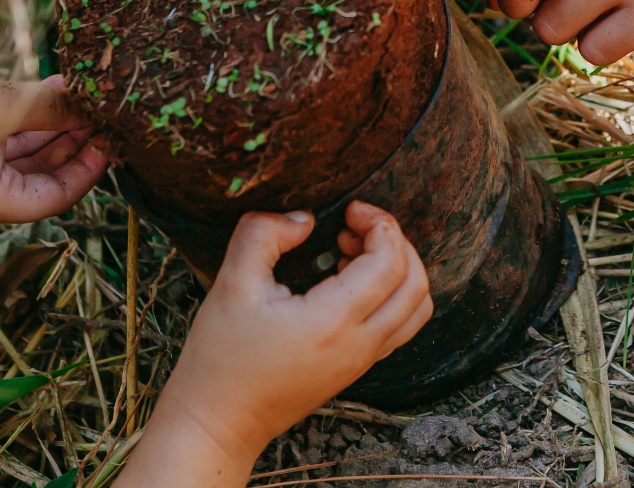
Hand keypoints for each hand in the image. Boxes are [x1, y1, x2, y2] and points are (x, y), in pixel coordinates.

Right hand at [0, 74, 107, 227]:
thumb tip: (92, 106)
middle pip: (36, 174)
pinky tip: (50, 86)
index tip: (109, 144)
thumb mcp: (5, 109)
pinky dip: (23, 114)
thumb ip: (53, 110)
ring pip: (17, 150)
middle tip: (100, 114)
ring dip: (50, 122)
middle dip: (71, 141)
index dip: (86, 171)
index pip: (51, 199)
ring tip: (79, 93)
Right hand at [153, 202, 431, 463]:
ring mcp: (362, 362)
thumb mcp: (231, 284)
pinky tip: (346, 283)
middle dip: (395, 243)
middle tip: (353, 227)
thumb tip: (304, 219)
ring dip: (398, 270)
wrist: (218, 423)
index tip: (350, 209)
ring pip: (416, 309)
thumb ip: (263, 235)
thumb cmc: (220, 358)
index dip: (380, 224)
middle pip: (415, 284)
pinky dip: (391, 295)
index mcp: (334, 323)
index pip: (390, 262)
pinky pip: (399, 326)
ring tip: (352, 253)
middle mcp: (359, 346)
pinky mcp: (356, 369)